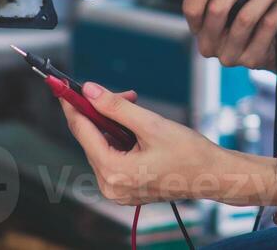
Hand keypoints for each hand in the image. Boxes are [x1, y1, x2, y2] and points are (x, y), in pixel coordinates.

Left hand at [60, 81, 247, 204]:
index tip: (63, 87)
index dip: (72, 105)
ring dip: (114, 124)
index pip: (82, 132)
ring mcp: (118, 190)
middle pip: (92, 139)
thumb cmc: (189, 153)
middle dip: (103, 112)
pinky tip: (137, 127)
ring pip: (103, 146)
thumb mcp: (151, 124)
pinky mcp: (127, 187)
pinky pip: (113, 156)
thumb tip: (90, 91)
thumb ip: (116, 107)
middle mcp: (111, 186)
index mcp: (114, 173)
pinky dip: (121, 138)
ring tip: (136, 108)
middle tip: (123, 94)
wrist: (212, 175)